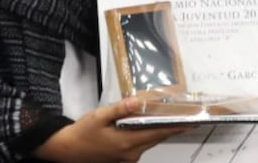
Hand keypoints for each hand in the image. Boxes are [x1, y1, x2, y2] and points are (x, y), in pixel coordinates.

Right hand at [34, 97, 190, 162]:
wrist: (66, 150)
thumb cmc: (82, 133)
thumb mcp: (99, 116)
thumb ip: (120, 109)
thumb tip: (139, 101)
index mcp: (127, 142)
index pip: (158, 132)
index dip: (176, 126)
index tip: (191, 120)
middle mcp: (131, 152)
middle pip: (157, 137)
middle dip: (171, 127)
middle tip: (186, 116)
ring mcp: (127, 157)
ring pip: (149, 141)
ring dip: (158, 131)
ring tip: (169, 118)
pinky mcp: (123, 158)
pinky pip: (140, 145)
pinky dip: (146, 135)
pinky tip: (146, 126)